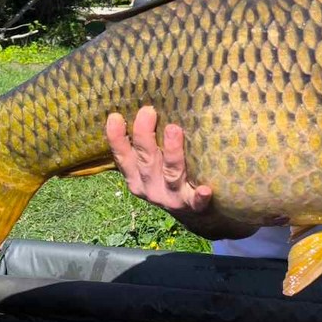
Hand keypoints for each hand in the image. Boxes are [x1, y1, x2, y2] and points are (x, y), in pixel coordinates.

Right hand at [105, 106, 260, 240]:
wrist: (195, 217)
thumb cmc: (170, 179)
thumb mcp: (151, 166)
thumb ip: (146, 144)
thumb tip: (144, 104)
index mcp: (137, 177)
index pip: (123, 156)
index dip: (117, 138)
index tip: (115, 116)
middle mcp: (151, 187)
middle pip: (146, 160)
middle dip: (144, 136)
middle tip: (148, 111)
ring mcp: (171, 197)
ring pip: (170, 174)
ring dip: (172, 152)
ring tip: (174, 129)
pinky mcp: (193, 206)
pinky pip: (196, 202)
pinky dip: (200, 196)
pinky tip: (205, 190)